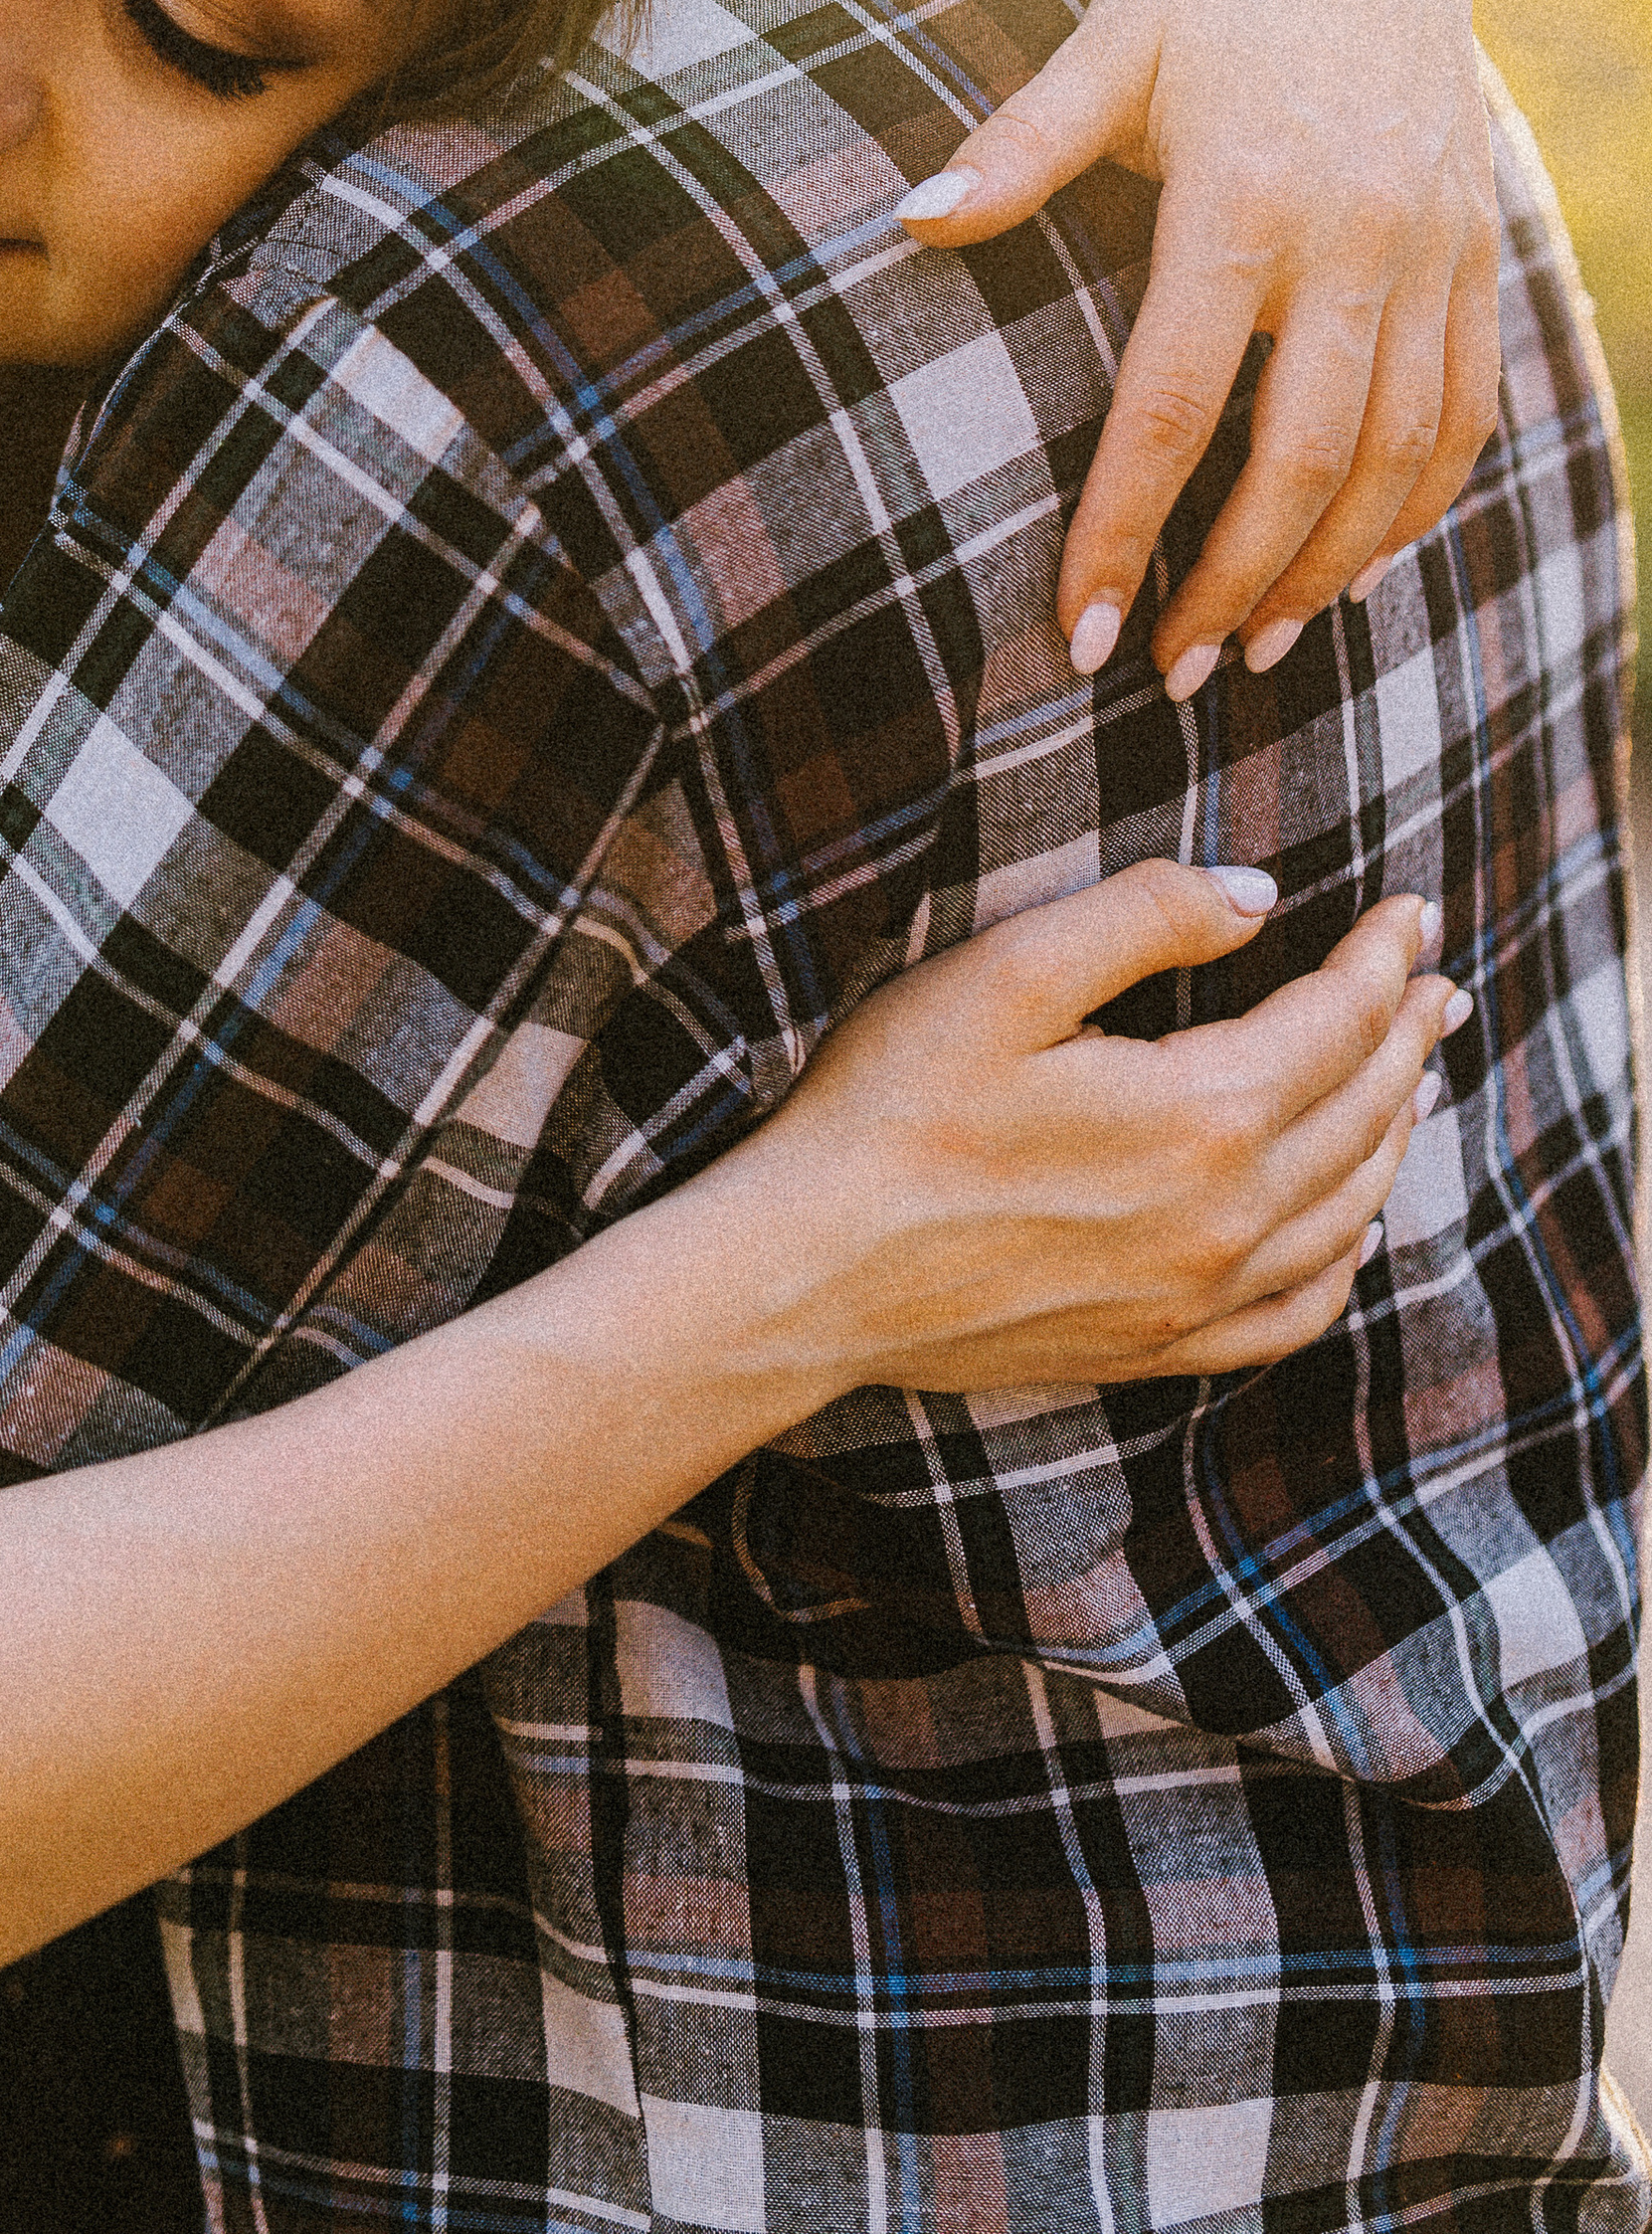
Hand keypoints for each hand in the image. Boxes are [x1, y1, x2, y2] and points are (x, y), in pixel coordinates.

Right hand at [717, 862, 1459, 1400]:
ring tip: (1410, 1077)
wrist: (809, 1270)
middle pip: (1363, 1112)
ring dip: (1394, 1132)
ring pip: (1349, 1210)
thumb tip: (1258, 898)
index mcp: (1201, 1113)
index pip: (1338, 1021)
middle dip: (1409, 1034)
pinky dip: (1346, 1258)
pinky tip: (1352, 1225)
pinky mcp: (1157, 1349)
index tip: (1412, 909)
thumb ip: (1142, 918)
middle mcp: (1226, 1218)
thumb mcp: (1005, 971)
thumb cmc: (891, 1108)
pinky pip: (1298, 1312)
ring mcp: (1197, 1297)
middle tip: (1437, 978)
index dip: (1384, 958)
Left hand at [900, 0, 1499, 686]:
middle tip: (1173, 682)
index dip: (1127, 532)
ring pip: (1396, 458)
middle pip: (1299, 460)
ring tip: (1259, 651)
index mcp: (1241, 196)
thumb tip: (911, 223)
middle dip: (1231, 588)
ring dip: (1329, 571)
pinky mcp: (1477, 254)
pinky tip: (1361, 569)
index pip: (1173, 406)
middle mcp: (1351, 237)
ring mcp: (1430, 250)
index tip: (1082, 634)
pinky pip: (1465, 412)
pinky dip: (1420, 507)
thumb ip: (1021, 147)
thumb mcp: (1110, 43)